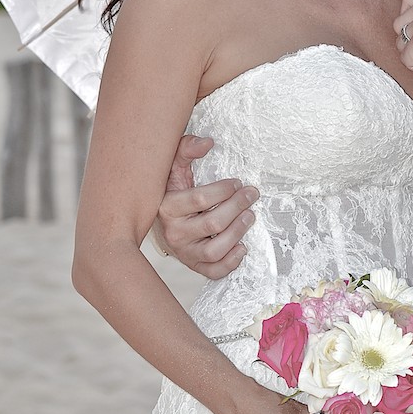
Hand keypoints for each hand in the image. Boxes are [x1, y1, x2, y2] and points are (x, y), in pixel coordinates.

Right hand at [152, 135, 257, 277]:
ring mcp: (185, 253)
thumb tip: (207, 142)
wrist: (161, 223)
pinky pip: (215, 271)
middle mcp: (174, 233)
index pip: (200, 199)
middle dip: (237, 207)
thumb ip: (186, 149)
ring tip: (250, 217)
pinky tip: (242, 246)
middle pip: (212, 223)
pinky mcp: (195, 266)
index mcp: (166, 207)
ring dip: (238, 232)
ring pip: (215, 250)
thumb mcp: (174, 168)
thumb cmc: (172, 193)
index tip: (237, 183)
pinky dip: (232, 262)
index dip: (224, 190)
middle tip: (251, 195)